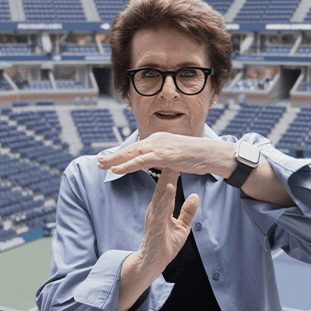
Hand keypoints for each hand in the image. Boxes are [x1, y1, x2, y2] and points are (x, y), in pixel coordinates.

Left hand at [97, 132, 230, 177]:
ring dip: (114, 160)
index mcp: (159, 140)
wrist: (211, 154)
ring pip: (131, 154)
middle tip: (99, 161)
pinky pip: (140, 161)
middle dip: (113, 156)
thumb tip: (160, 161)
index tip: (109, 159)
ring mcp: (159, 147)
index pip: (136, 148)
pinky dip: (126, 166)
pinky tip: (116, 170)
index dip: (121, 154)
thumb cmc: (198, 156)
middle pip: (130, 149)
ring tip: (101, 166)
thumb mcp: (177, 155)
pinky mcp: (163, 155)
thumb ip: (166, 158)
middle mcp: (156, 140)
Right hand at [133, 167, 197, 271]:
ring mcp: (154, 216)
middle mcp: (155, 209)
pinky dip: (164, 197)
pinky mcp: (155, 226)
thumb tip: (195, 196)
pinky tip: (168, 187)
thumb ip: (187, 212)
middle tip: (173, 152)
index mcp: (161, 207)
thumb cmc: (165, 245)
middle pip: (161, 185)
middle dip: (167, 169)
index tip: (179, 157)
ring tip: (172, 165)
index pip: (166, 186)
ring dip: (165, 179)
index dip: (172, 171)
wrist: (152, 263)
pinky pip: (160, 209)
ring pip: (160, 194)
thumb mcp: (182, 226)